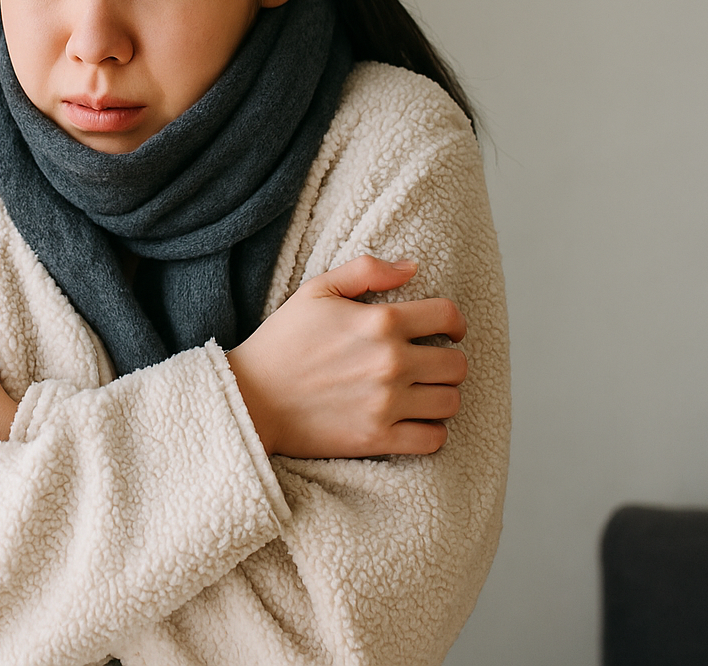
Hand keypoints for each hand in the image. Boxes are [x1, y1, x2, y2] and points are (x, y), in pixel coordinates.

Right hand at [225, 256, 467, 458]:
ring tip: (424, 393)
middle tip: (431, 365)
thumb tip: (413, 267)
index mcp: (381, 321)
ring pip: (451, 402)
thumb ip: (367, 270)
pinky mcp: (377, 438)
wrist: (251, 398)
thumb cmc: (282, 341)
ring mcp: (386, 403)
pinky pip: (433, 440)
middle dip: (448, 361)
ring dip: (442, 396)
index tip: (448, 331)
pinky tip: (416, 421)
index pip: (448, 316)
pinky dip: (432, 432)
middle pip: (457, 364)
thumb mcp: (316, 290)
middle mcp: (391, 362)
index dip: (455, 322)